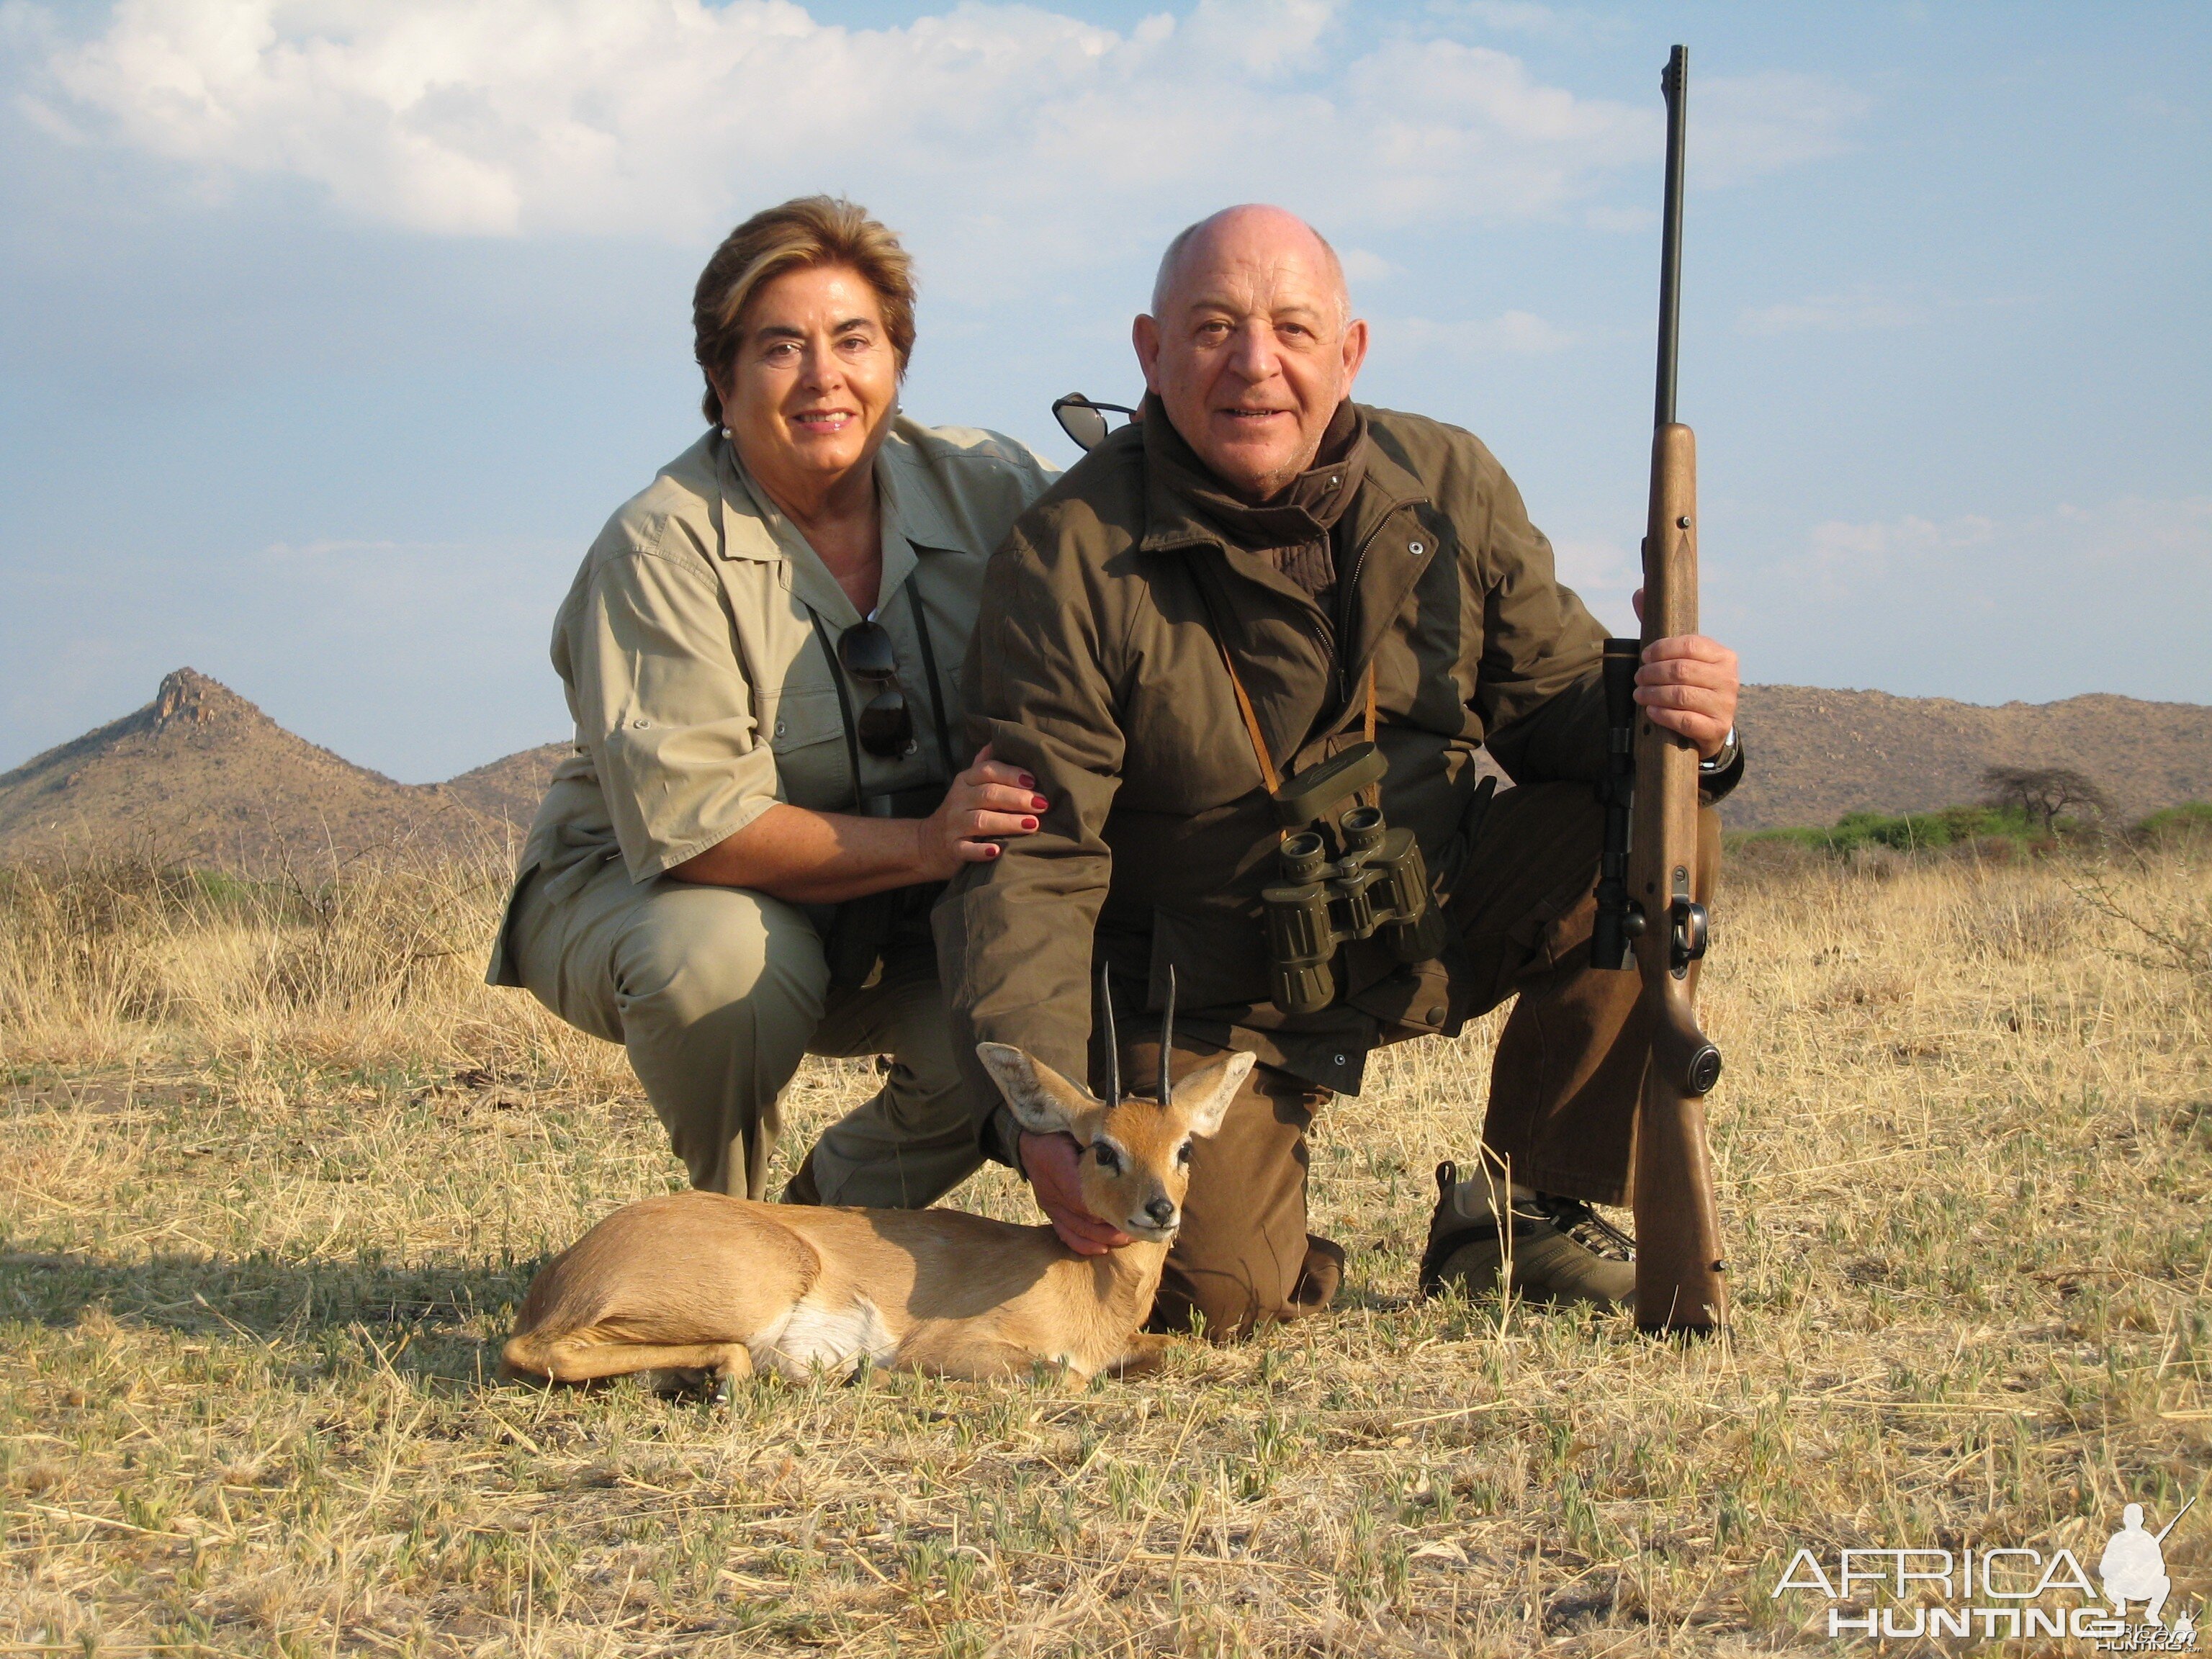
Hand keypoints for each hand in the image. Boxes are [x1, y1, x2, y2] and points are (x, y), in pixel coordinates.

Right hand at [917, 742, 1048, 879]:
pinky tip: (998, 851)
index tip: (1034, 781)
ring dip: (1008, 822)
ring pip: (980, 821)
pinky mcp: (953, 848)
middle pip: (988, 794)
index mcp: (965, 780)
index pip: (987, 771)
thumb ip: (984, 765)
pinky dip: (981, 851)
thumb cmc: (961, 811)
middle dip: (1017, 798)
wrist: (929, 843)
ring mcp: (954, 825)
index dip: (1011, 774)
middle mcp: (958, 800)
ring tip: (1032, 824)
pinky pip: (966, 849)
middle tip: (1042, 804)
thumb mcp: (969, 784)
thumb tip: (999, 740)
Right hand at [1018, 1130, 1129, 1256]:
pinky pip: (1064, 1233)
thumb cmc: (1058, 1132)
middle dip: (1114, 1228)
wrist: (1027, 1140)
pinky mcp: (1049, 1211)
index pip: (1086, 1197)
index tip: (1133, 1211)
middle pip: (1085, 1219)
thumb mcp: (1076, 1131)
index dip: (1110, 1209)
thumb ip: (1096, 1145)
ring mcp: (1050, 1204)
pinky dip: (1083, 1244)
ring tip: (1127, 1239)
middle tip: (1140, 1229)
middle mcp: (1053, 1192)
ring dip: (1104, 1238)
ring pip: (1078, 1230)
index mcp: (1059, 1167)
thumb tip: (1126, 1155)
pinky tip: (1101, 1248)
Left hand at [1630, 590, 1737, 759]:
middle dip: (1652, 673)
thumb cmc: (1693, 685)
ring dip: (1653, 694)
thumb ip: (1662, 627)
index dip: (1661, 649)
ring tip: (1639, 694)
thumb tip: (1641, 591)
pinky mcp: (1716, 727)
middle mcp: (1729, 678)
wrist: (1712, 725)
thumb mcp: (1683, 658)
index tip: (1644, 656)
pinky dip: (1663, 715)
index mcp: (1723, 656)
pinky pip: (1685, 719)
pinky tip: (1650, 712)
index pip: (1689, 645)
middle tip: (1638, 678)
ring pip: (1681, 695)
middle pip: (1682, 670)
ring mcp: (1725, 704)